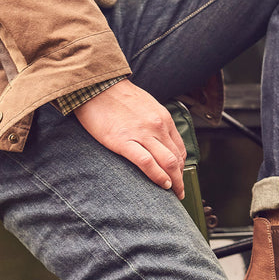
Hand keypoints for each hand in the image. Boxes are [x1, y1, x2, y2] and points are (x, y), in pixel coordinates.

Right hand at [73, 79, 186, 198]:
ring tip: (173, 193)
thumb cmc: (117, 96)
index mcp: (163, 118)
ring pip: (168, 162)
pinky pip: (147, 163)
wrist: (96, 86)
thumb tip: (158, 140)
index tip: (178, 178)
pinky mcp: (124, 142)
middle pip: (176, 159)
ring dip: (174, 182)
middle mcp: (157, 126)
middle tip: (179, 193)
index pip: (179, 148)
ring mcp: (142, 134)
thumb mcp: (145, 105)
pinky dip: (158, 176)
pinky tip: (162, 185)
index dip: (182, 167)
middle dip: (180, 179)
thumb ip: (154, 122)